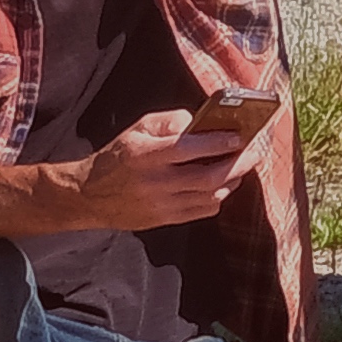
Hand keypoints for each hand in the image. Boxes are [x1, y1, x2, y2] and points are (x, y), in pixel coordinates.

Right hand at [70, 109, 253, 231]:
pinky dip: (218, 198)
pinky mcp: (163, 220)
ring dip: (232, 181)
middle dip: (238, 165)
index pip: (189, 148)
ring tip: (241, 168)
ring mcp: (160, 205)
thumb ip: (171, 121)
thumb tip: (202, 122)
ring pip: (209, 196)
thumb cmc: (118, 157)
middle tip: (253, 154)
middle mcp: (154, 182)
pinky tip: (222, 185)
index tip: (239, 137)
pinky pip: (202, 211)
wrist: (88, 196)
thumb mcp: (138, 129)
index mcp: (145, 155)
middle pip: (207, 177)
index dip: (219, 143)